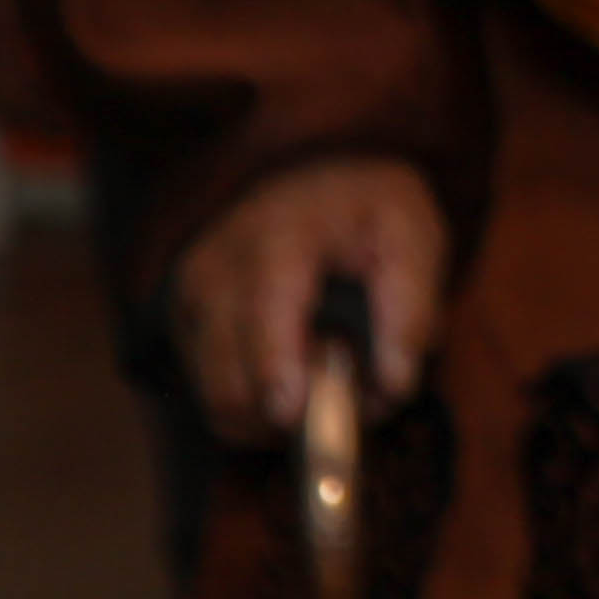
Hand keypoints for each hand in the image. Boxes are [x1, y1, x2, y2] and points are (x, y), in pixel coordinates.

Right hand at [163, 154, 444, 440]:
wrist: (310, 181)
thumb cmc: (366, 215)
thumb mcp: (414, 237)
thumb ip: (411, 309)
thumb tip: (395, 384)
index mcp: (281, 235)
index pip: (265, 310)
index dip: (274, 367)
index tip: (293, 412)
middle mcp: (220, 266)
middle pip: (230, 373)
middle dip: (288, 408)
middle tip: (345, 394)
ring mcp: (192, 298)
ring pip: (218, 397)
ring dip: (274, 417)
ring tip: (323, 383)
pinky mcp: (183, 325)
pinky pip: (211, 399)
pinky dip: (255, 411)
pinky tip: (291, 383)